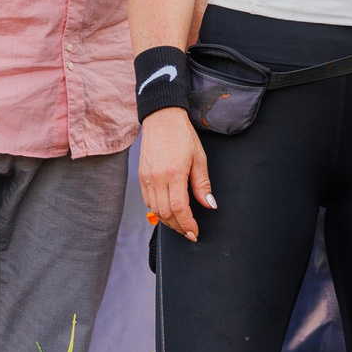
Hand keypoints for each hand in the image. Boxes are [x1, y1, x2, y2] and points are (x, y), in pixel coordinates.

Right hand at [136, 107, 215, 240]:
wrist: (162, 119)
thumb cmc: (182, 135)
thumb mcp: (199, 158)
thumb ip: (203, 184)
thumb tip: (209, 204)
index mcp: (174, 173)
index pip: (179, 208)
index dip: (187, 224)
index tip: (195, 232)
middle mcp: (157, 178)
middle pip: (166, 213)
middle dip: (179, 227)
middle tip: (190, 232)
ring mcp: (147, 178)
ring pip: (155, 209)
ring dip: (168, 221)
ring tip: (180, 224)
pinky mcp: (141, 176)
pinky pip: (148, 200)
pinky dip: (158, 210)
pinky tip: (167, 211)